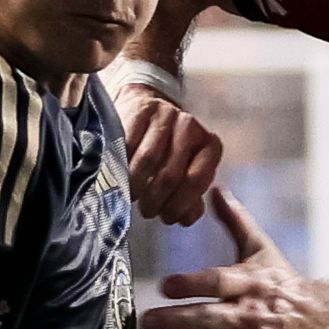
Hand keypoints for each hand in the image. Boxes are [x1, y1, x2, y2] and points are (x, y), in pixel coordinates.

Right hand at [117, 80, 221, 225]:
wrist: (145, 109)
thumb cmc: (167, 150)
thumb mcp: (185, 172)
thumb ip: (190, 198)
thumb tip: (185, 219)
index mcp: (209, 145)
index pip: (196, 181)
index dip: (180, 205)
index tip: (167, 217)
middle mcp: (190, 127)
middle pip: (170, 174)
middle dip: (156, 200)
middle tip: (147, 211)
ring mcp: (165, 115)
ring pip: (148, 160)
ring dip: (137, 186)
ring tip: (132, 197)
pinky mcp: (140, 109)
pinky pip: (128, 145)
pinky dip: (121, 166)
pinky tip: (119, 177)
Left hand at [140, 192, 328, 328]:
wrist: (319, 321)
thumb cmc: (282, 282)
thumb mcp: (262, 249)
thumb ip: (237, 221)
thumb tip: (216, 189)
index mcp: (251, 282)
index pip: (218, 282)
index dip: (190, 284)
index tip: (165, 286)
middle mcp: (251, 313)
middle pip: (209, 317)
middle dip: (175, 320)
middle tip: (146, 321)